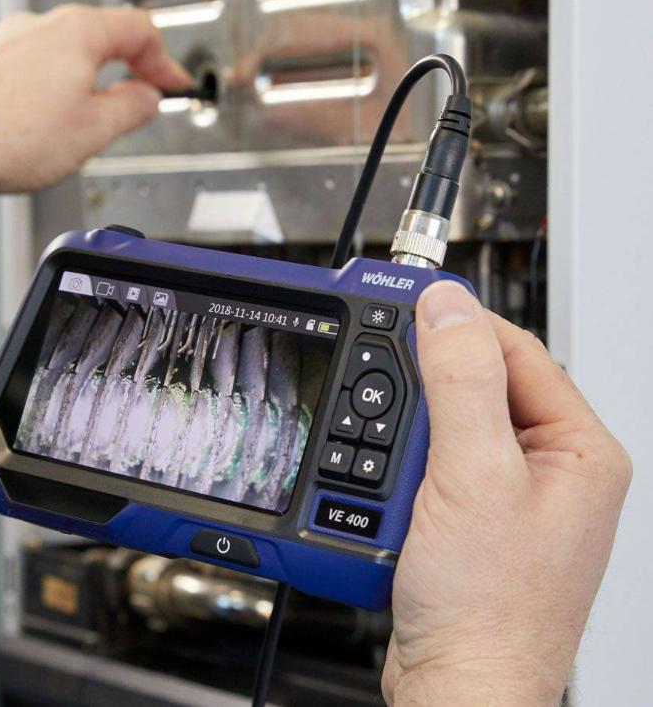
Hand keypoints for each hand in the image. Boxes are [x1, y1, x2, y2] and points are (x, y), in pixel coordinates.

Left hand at [0, 5, 189, 195]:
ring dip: (85, 82)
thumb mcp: (93, 132)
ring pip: (63, 54)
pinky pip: (30, 68)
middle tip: (138, 102)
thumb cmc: (4, 138)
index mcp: (76, 32)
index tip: (172, 83)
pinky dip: (49, 89)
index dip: (165, 60)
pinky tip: (42, 124)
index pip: (139, 29)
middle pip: (100, 37)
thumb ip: (133, 109)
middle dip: (126, 70)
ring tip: (84, 124)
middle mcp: (39, 25)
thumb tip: (146, 98)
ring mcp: (5, 40)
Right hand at [384, 281, 630, 705]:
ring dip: (412, 423)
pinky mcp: (475, 514)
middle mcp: (553, 469)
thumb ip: (461, 382)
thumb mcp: (473, 476)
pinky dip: (405, 458)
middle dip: (430, 380)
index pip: (517, 350)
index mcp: (579, 451)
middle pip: (481, 382)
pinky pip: (437, 459)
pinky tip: (390, 475)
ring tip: (392, 445)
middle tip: (389, 374)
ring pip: (452, 421)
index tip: (410, 300)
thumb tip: (447, 307)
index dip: (461, 323)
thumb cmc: (489, 609)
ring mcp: (512, 493)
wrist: (458, 687)